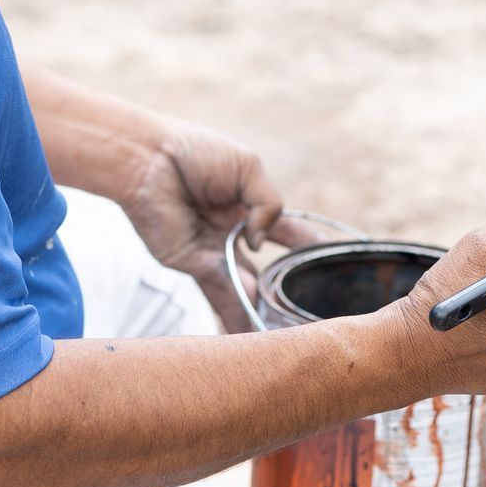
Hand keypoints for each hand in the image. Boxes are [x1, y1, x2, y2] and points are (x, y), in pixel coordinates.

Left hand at [117, 120, 323, 328]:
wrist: (148, 158)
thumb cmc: (195, 153)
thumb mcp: (247, 168)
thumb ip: (269, 203)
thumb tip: (260, 243)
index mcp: (252, 207)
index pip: (290, 233)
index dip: (311, 249)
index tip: (337, 269)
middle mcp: (235, 234)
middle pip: (268, 269)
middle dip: (287, 291)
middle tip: (309, 313)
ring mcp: (213, 251)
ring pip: (244, 286)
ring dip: (261, 307)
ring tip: (283, 333)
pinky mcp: (190, 262)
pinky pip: (219, 283)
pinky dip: (238, 297)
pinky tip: (255, 308)